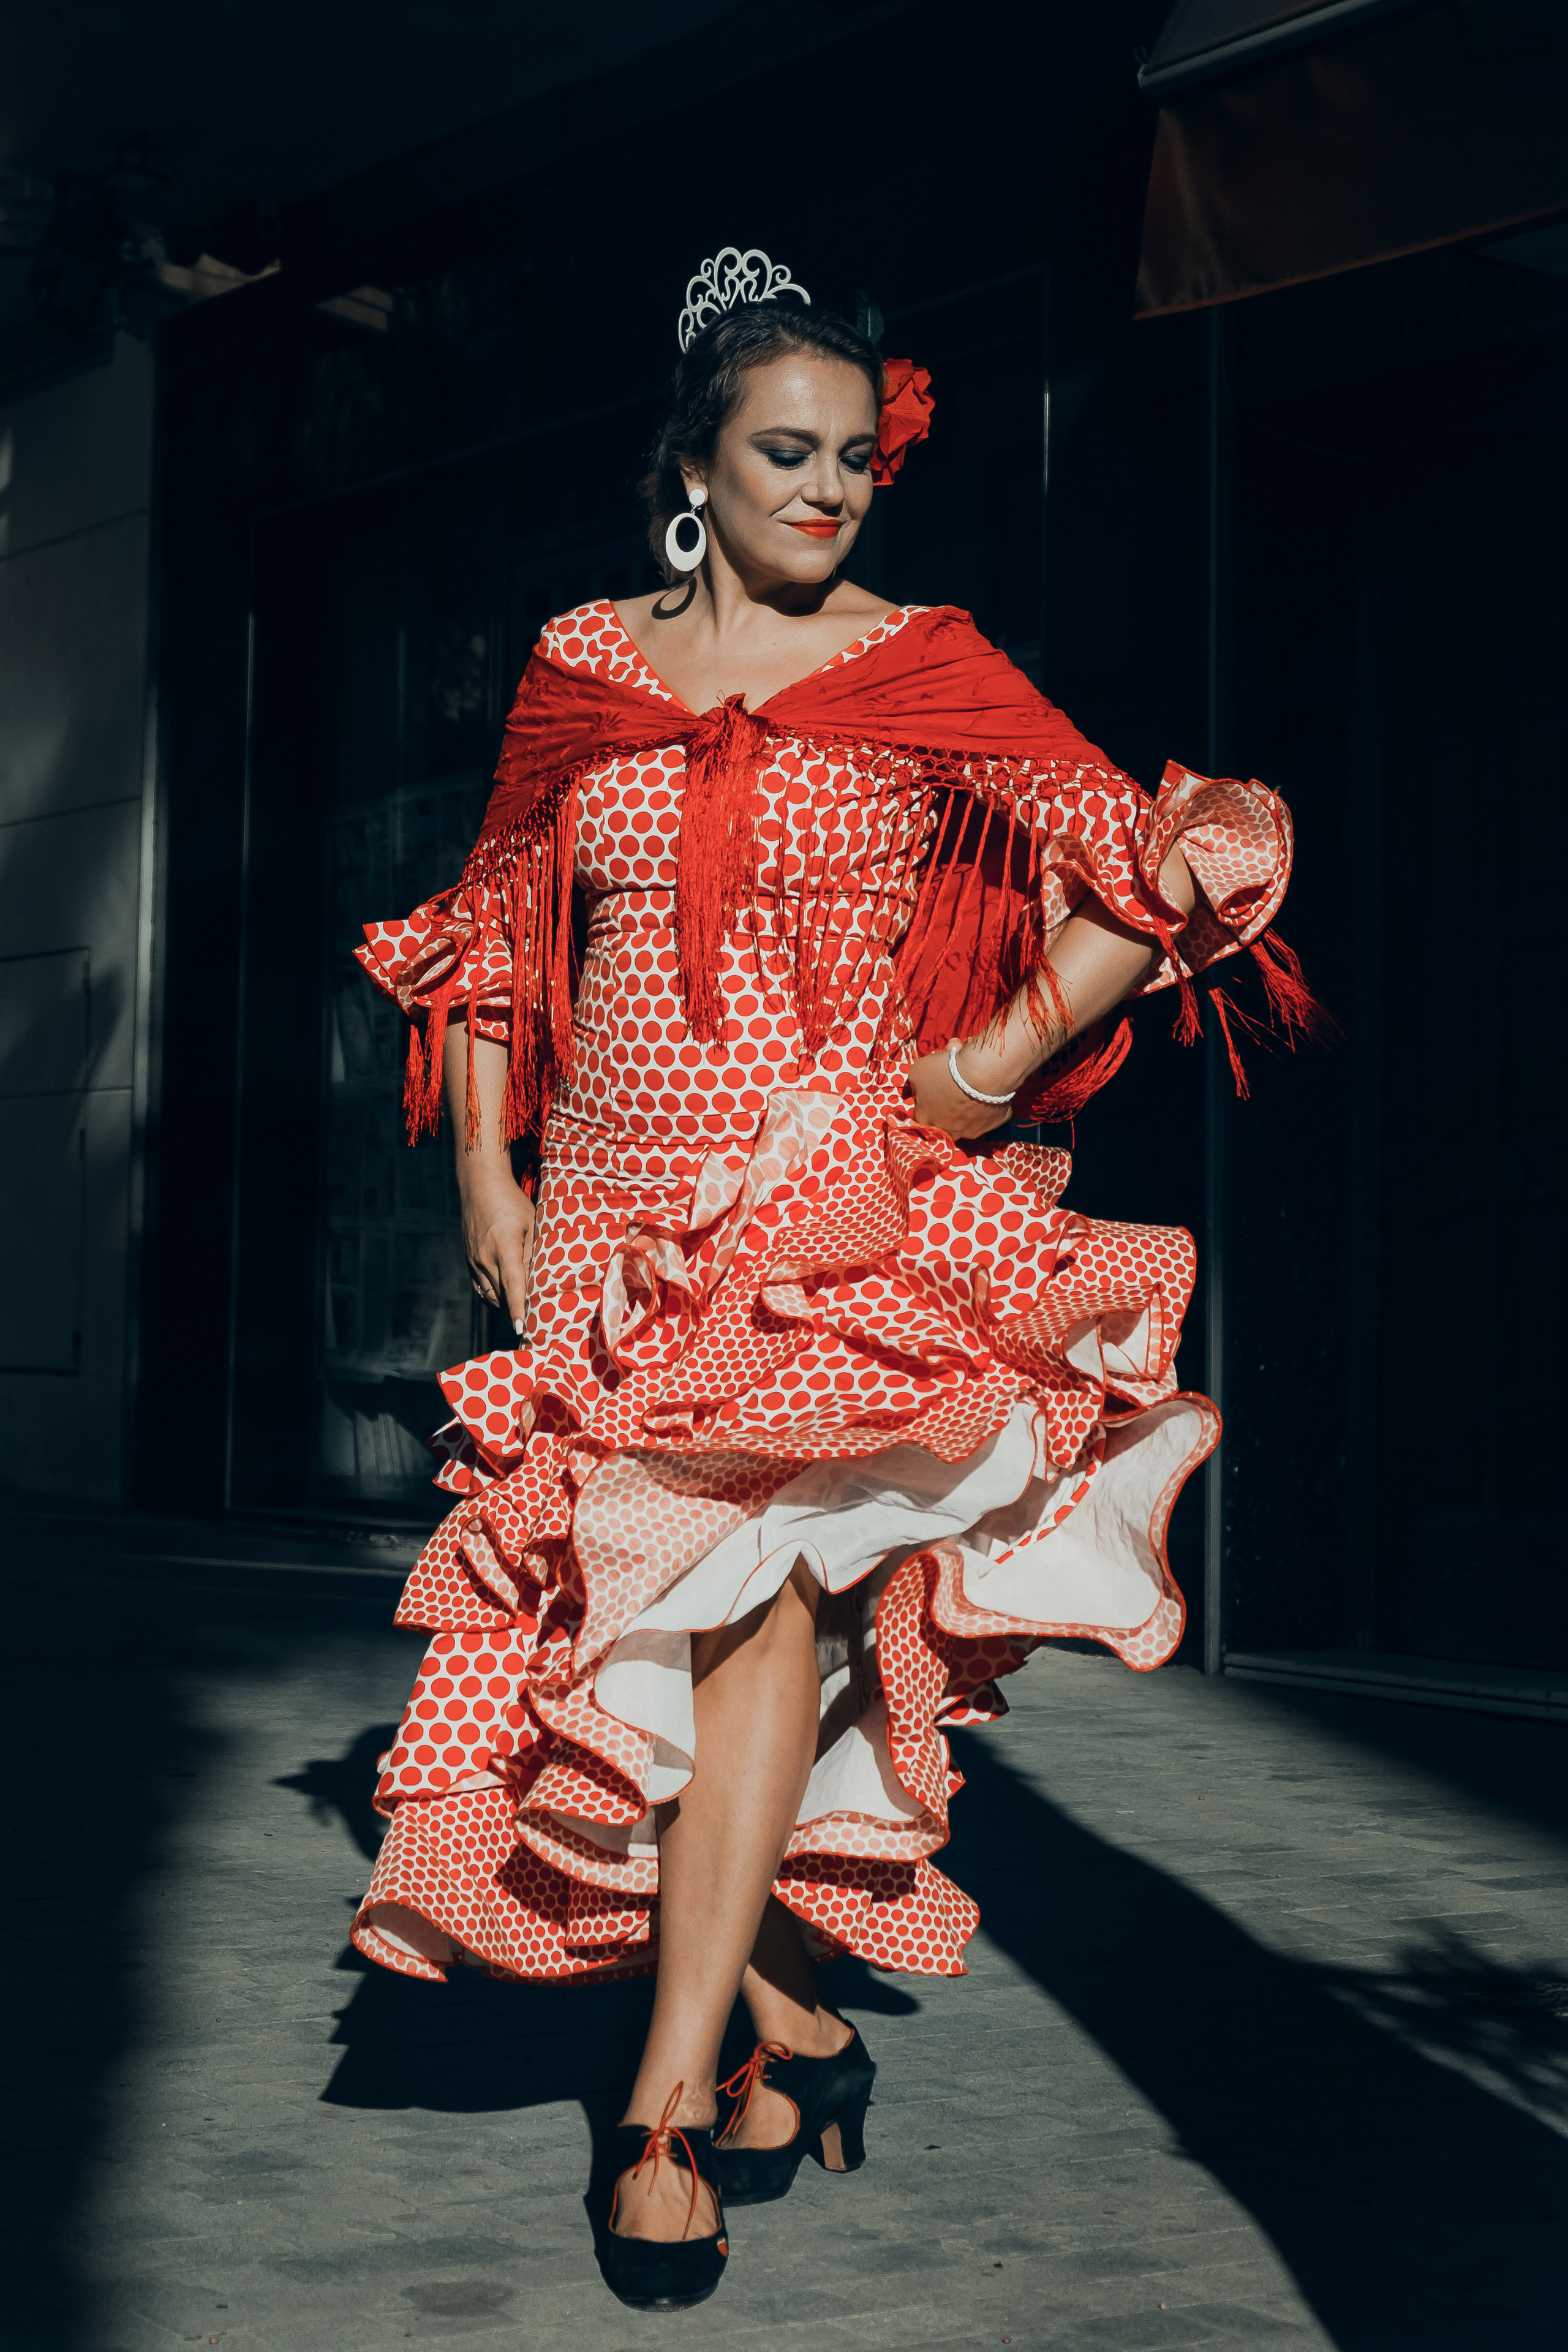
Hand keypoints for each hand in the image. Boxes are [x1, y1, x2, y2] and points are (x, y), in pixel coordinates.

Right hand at [459, 1166, 535, 1335]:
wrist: (480, 1187)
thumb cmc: (512, 1203)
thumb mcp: (531, 1224)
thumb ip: (533, 1253)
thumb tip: (538, 1281)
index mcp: (504, 1247)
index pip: (512, 1285)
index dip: (516, 1309)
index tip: (520, 1329)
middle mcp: (485, 1258)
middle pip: (502, 1295)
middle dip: (515, 1313)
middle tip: (534, 1328)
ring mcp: (474, 1261)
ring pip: (490, 1294)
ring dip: (504, 1308)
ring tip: (521, 1318)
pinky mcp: (469, 1261)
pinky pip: (481, 1288)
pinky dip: (493, 1298)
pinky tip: (505, 1302)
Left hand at [908, 1047, 1015, 1141]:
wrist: (982, 1074)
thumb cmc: (945, 1072)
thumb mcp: (917, 1072)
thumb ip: (914, 1084)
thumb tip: (916, 1088)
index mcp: (927, 1121)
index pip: (921, 1113)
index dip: (925, 1098)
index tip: (932, 1085)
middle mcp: (950, 1132)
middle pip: (945, 1116)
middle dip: (947, 1099)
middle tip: (953, 1079)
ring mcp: (975, 1130)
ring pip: (968, 1115)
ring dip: (968, 1100)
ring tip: (972, 1079)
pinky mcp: (996, 1123)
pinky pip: (990, 1110)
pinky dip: (988, 1099)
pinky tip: (988, 1085)